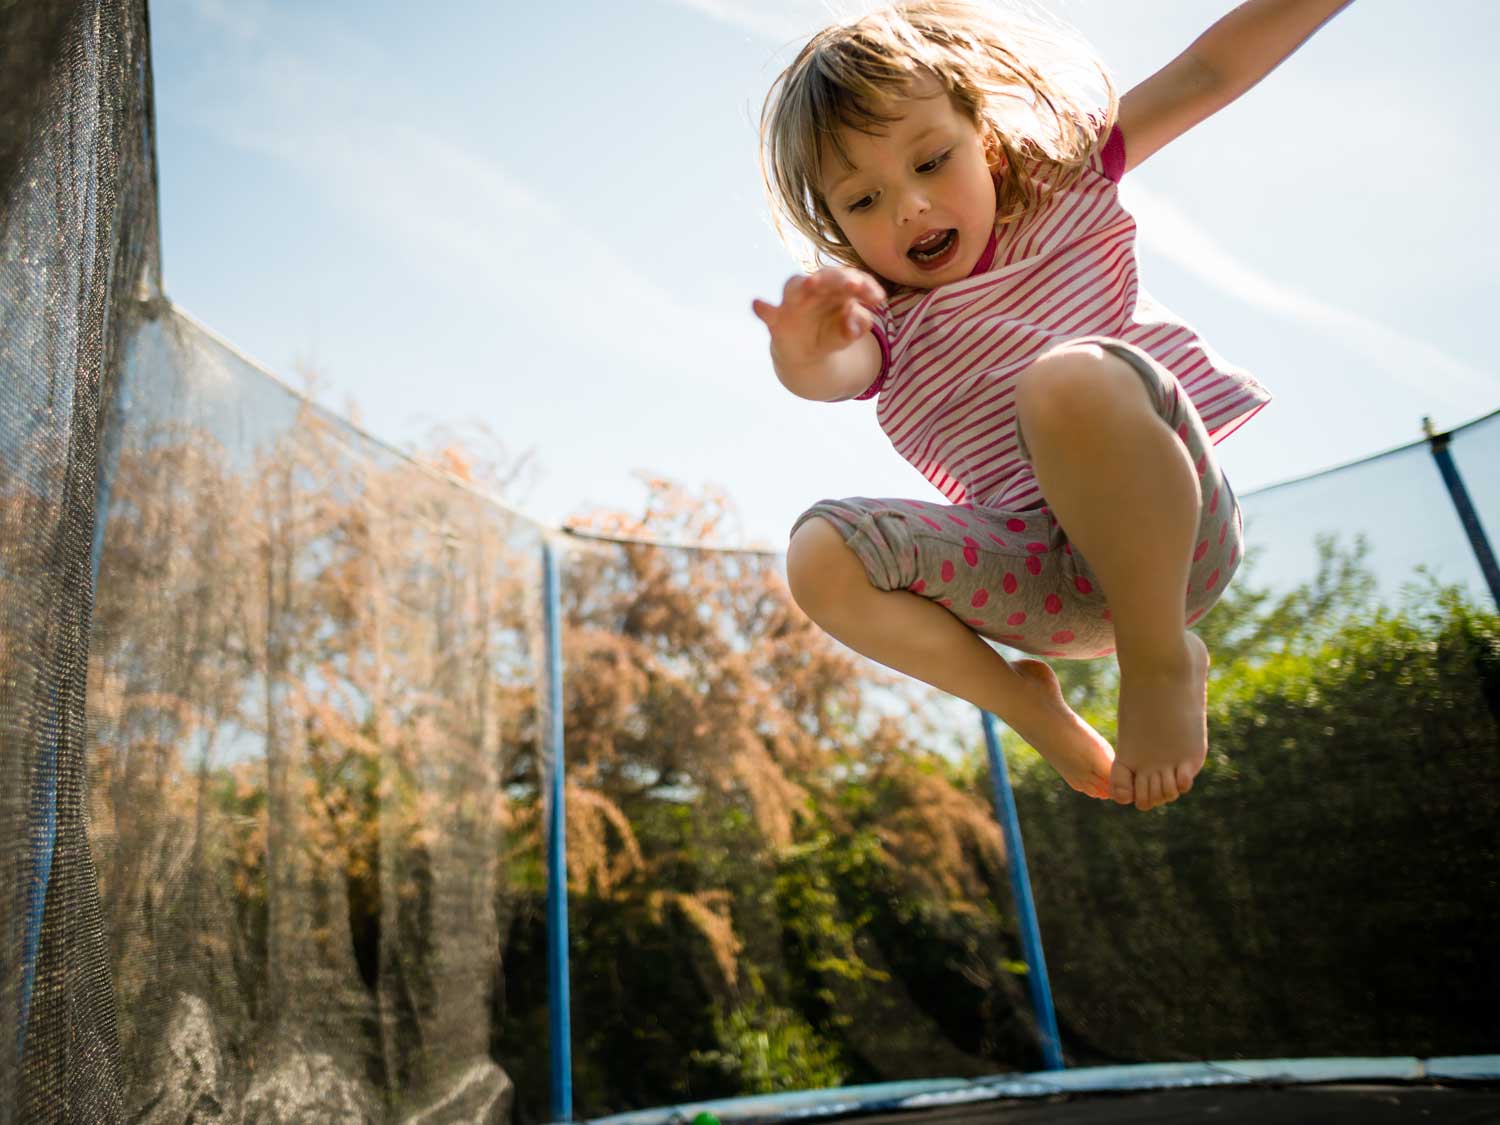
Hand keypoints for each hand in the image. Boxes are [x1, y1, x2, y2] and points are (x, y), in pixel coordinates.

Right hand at [751, 268, 884, 372]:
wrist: (806, 352)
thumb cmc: (832, 334)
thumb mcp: (848, 333)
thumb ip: (855, 327)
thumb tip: (854, 324)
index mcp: (839, 288)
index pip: (854, 280)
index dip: (866, 287)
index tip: (878, 299)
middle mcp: (816, 288)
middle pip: (827, 277)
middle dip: (839, 279)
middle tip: (853, 285)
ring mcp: (794, 302)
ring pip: (796, 286)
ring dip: (804, 285)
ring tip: (812, 284)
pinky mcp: (777, 319)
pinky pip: (767, 312)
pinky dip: (762, 308)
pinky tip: (758, 304)